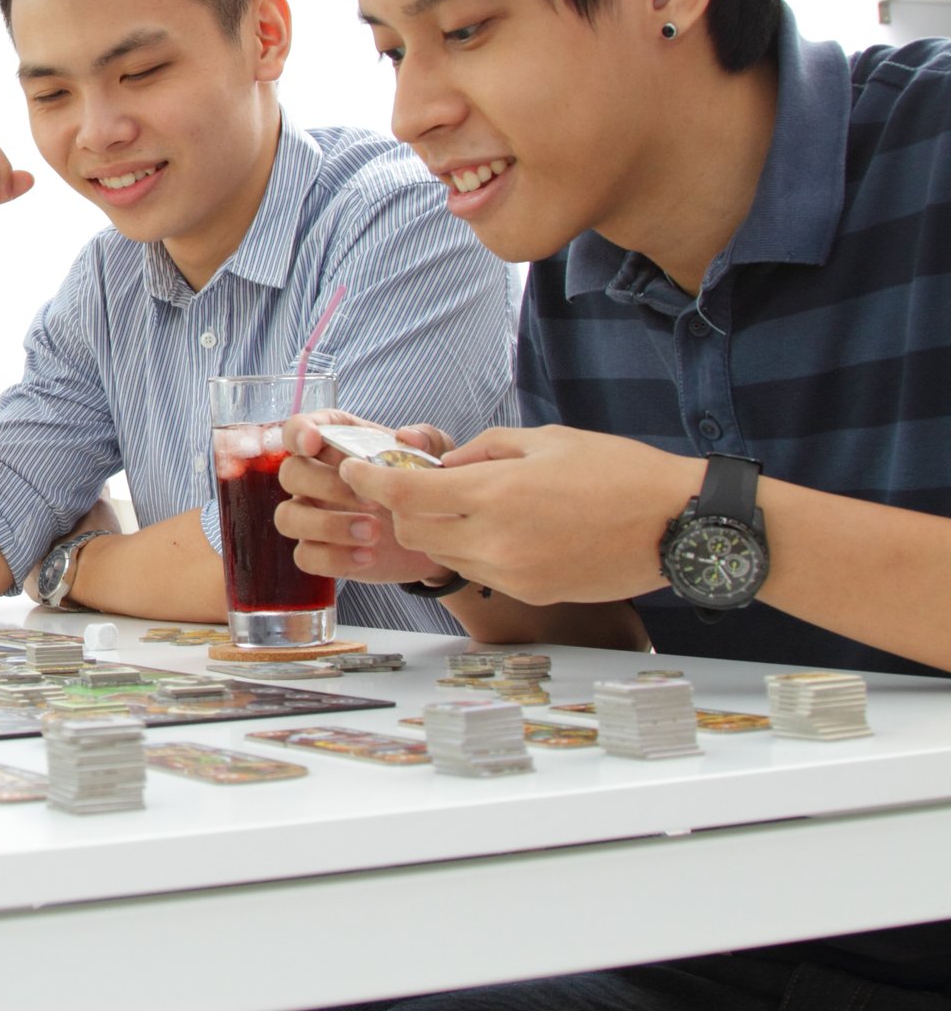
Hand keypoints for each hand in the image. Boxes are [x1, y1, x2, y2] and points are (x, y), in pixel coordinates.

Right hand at [274, 410, 451, 585]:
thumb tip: (408, 436)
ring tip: (373, 532)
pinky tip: (367, 556)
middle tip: (371, 499)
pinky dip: (333, 558)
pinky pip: (304, 556)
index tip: (314, 443)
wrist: (436, 537)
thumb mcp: (436, 458)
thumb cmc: (423, 488)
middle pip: (291, 473)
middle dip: (326, 485)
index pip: (299, 428)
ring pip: (288, 517)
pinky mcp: (321, 550)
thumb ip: (428, 440)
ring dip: (327, 525)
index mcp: (336, 444)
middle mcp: (316, 477)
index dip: (299, 432)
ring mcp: (313, 515)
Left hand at [334, 424, 702, 605]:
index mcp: (494, 494)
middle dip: (403, 507)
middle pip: (413, 531)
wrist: (679, 524)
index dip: (367, 481)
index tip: (353, 468)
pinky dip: (474, 548)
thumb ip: (482, 452)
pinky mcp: (532, 590)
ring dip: (439, 529)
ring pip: (443, 554)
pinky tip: (505, 527)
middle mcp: (496, 541)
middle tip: (417, 482)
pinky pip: (480, 570)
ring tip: (471, 503)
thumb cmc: (618, 471)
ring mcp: (513, 573)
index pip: (402, 495)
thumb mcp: (543, 440)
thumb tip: (443, 466)